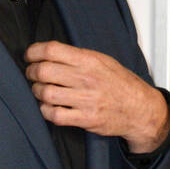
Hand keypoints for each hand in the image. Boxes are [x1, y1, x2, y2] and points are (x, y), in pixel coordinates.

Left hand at [25, 41, 169, 152]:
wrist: (140, 108)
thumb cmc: (120, 84)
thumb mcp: (103, 61)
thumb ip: (77, 56)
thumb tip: (48, 52)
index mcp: (89, 60)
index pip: (51, 50)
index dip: (33, 52)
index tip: (29, 56)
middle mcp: (86, 78)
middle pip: (43, 71)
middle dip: (31, 72)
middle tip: (32, 74)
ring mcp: (86, 99)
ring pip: (45, 93)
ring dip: (37, 92)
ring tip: (40, 91)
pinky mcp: (85, 118)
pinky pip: (54, 115)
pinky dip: (45, 110)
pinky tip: (48, 107)